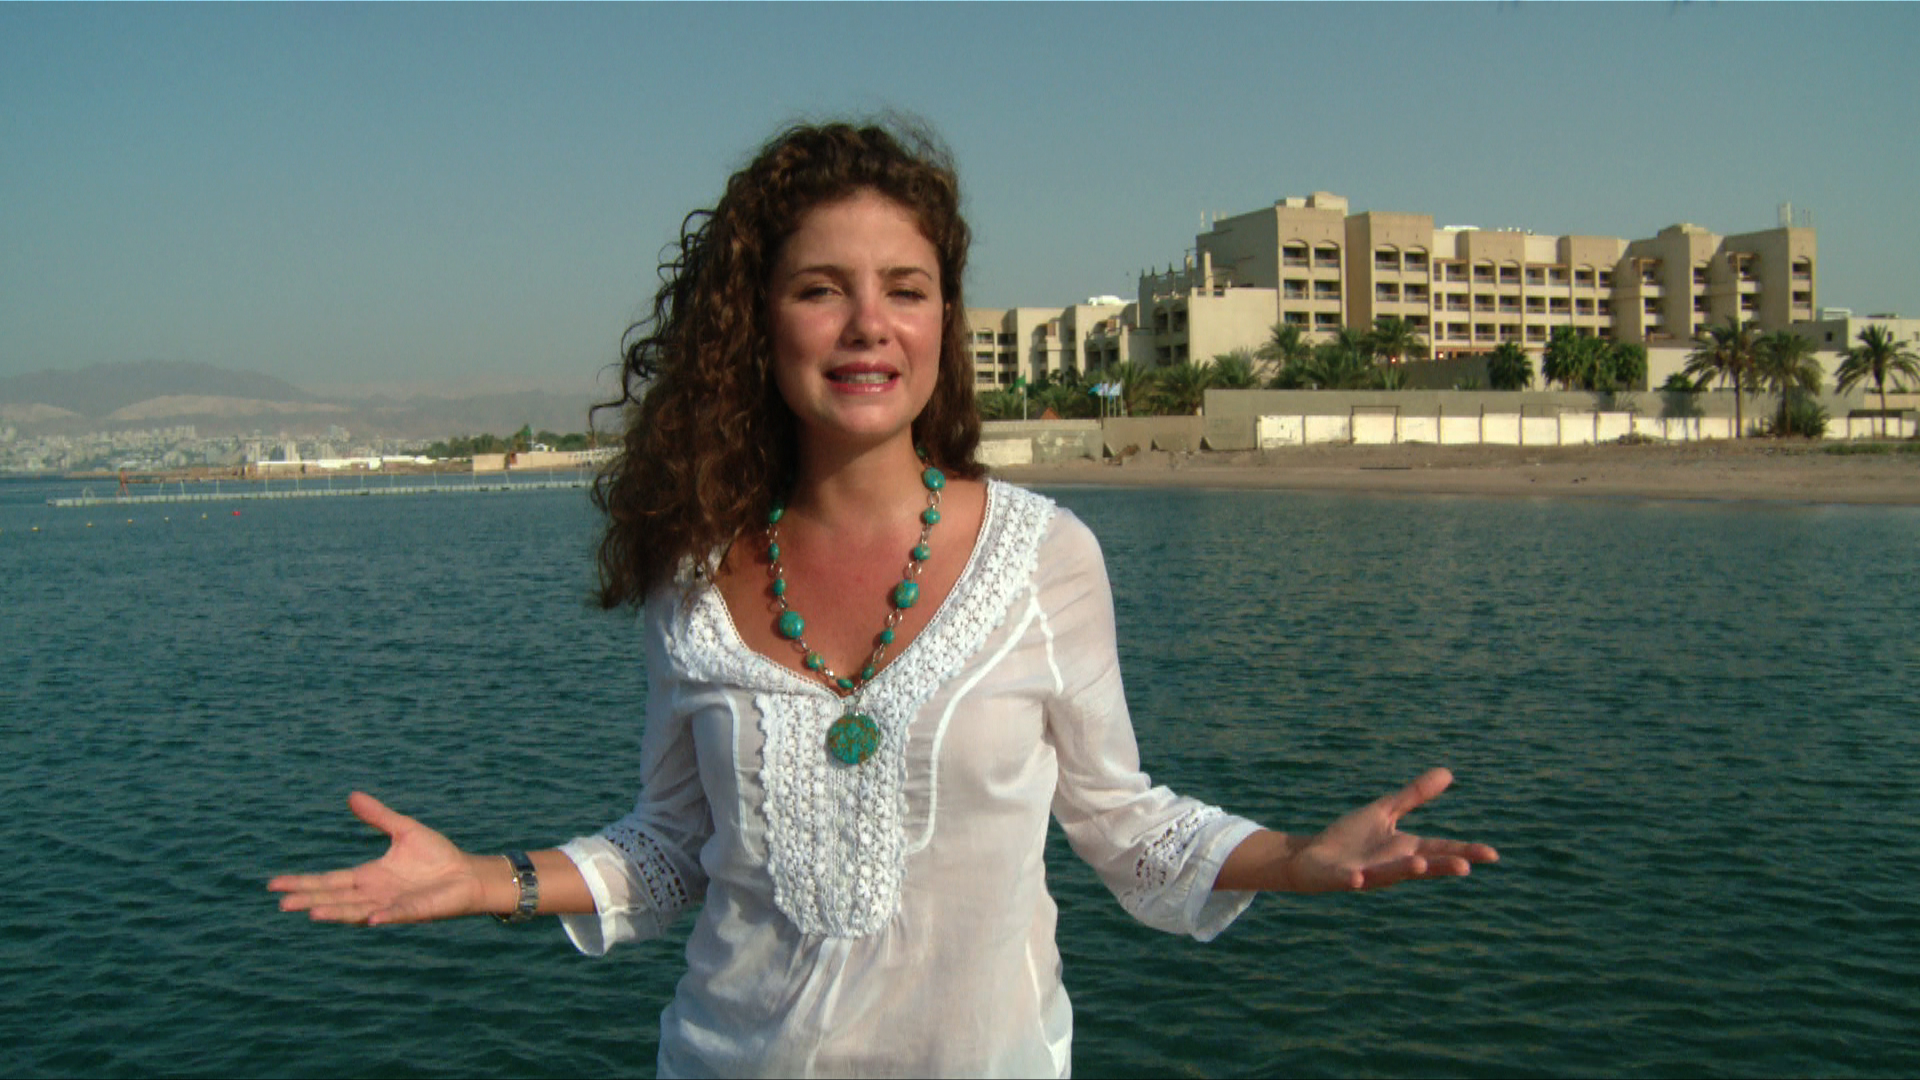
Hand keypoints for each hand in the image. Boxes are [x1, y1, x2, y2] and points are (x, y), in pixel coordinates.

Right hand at [268, 792, 489, 924]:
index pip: (329, 880)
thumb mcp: (404, 830)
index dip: (303, 882)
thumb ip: (378, 816)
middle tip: (282, 903)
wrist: (467, 873)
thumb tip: (351, 795)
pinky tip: (371, 918)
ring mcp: (392, 905)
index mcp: (368, 876)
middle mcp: (374, 895)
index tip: (274, 884)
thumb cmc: (437, 856)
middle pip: (335, 898)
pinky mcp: (415, 911)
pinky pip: (397, 914)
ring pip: (358, 911)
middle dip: (309, 900)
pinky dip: (384, 916)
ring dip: (337, 912)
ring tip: (312, 913)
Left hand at [1287, 768, 1498, 892]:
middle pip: (1422, 866)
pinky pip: (1349, 880)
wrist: (1311, 856)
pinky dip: (1353, 879)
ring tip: (1419, 865)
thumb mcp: (1385, 812)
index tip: (1493, 855)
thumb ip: (1414, 796)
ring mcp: (1367, 874)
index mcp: (1405, 849)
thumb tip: (1448, 772)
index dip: (1464, 852)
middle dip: (1441, 866)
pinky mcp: (1341, 878)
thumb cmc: (1350, 837)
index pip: (1440, 850)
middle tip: (1465, 867)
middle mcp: (1391, 865)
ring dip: (1403, 871)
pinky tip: (1358, 878)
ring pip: (1389, 874)